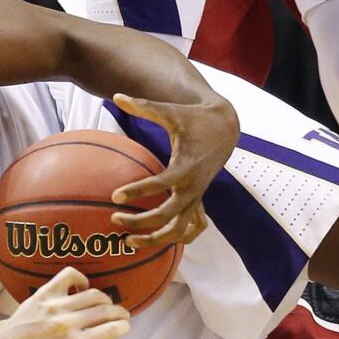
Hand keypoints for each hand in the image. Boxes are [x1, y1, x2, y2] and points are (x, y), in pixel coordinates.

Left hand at [0, 267, 129, 338]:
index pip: (112, 329)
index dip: (124, 327)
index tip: (125, 327)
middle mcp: (67, 323)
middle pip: (106, 310)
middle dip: (120, 312)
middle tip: (122, 315)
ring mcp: (55, 306)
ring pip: (93, 294)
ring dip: (105, 299)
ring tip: (106, 305)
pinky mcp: (44, 293)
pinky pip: (69, 275)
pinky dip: (81, 278)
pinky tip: (82, 289)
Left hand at [109, 92, 237, 247]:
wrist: (224, 129)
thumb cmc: (194, 119)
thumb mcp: (171, 112)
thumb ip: (144, 107)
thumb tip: (117, 95)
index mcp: (186, 167)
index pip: (161, 184)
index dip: (138, 191)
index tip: (115, 196)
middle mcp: (193, 188)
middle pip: (167, 216)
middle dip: (140, 222)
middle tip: (114, 220)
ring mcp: (196, 198)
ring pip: (179, 231)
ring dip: (155, 240)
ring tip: (128, 243)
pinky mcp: (198, 202)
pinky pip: (191, 230)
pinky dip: (176, 240)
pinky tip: (154, 243)